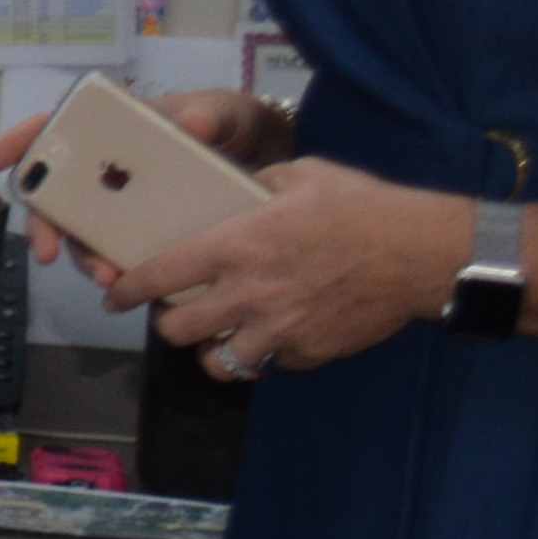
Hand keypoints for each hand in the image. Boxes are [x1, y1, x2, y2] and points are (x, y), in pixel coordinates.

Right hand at [0, 81, 289, 273]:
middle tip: (49, 252)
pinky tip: (131, 286)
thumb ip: (210, 113)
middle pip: (57, 196)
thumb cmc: (237, 125)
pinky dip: (120, 272)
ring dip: (86, 259)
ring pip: (85, 234)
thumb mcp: (226, 112)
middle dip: (45, 227)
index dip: (17, 145)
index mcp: (117, 131)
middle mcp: (109, 169)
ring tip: (109, 279)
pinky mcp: (148, 234)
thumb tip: (190, 123)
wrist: (274, 160)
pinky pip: (121, 255)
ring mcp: (125, 205)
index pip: (54, 131)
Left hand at [137, 159, 461, 382]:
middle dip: (169, 323)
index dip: (128, 290)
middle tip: (177, 312)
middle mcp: (247, 294)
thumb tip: (237, 186)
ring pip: (219, 362)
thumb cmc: (360, 206)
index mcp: (235, 247)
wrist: (421, 252)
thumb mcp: (300, 175)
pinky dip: (267, 353)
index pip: (158, 276)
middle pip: (177, 330)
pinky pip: (272, 363)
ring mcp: (278, 330)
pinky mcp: (308, 352)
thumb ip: (256, 185)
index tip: (116, 295)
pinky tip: (276, 334)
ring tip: (221, 335)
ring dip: (214, 349)